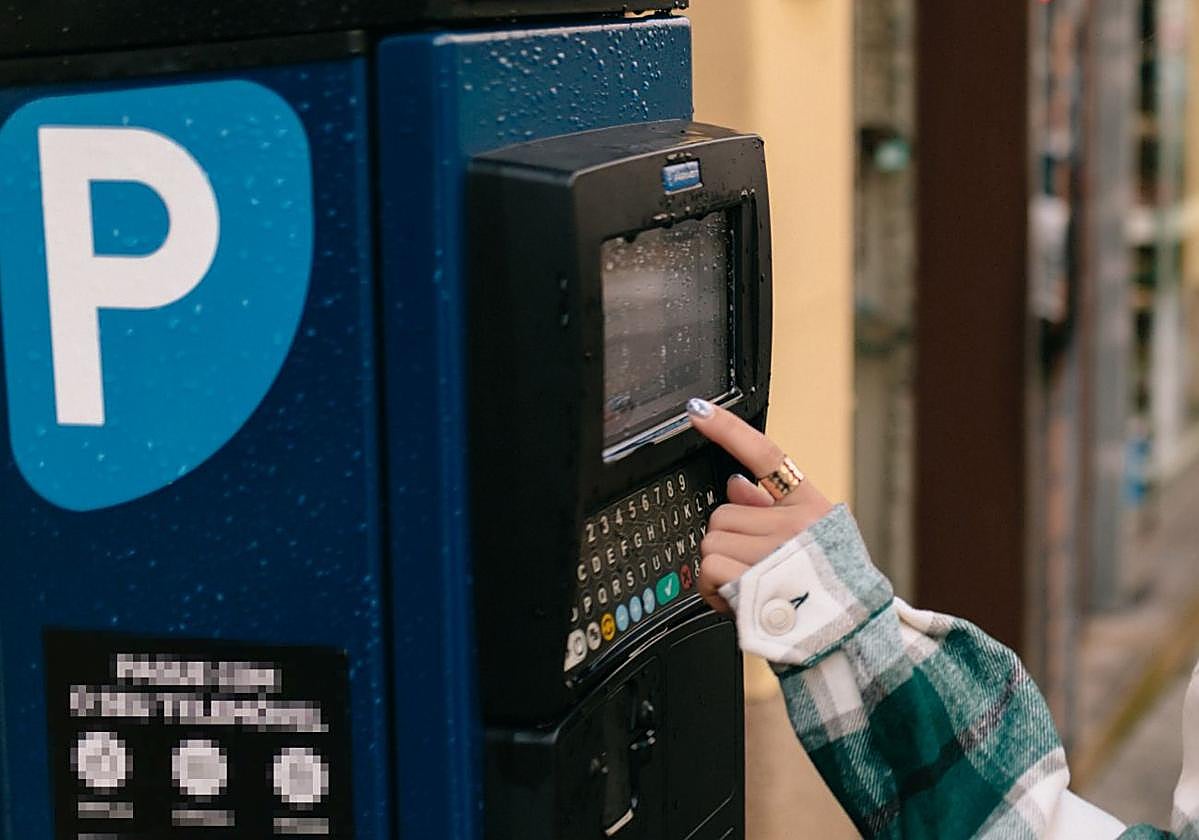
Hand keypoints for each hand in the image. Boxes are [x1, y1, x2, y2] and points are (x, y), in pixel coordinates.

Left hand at [686, 398, 833, 613]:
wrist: (852, 642)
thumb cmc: (831, 594)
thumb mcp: (811, 542)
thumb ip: (771, 510)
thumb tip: (735, 483)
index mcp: (809, 507)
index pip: (766, 455)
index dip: (728, 429)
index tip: (697, 411)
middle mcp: (796, 524)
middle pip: (722, 514)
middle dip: (727, 544)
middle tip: (752, 571)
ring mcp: (777, 552)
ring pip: (711, 544)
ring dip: (719, 571)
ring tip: (751, 590)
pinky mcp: (757, 581)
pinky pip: (710, 572)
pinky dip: (714, 592)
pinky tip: (739, 603)